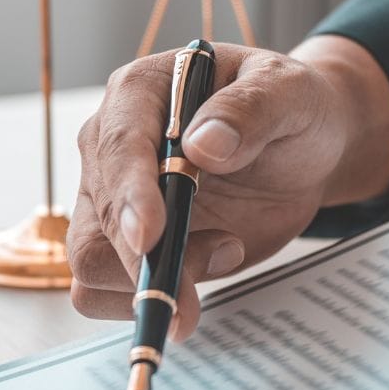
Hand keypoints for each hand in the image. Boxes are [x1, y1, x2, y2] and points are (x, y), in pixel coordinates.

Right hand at [67, 36, 388, 337]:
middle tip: (223, 260)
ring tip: (226, 253)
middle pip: (98, 219)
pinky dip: (151, 296)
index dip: (131, 195)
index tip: (151, 237)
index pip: (118, 148)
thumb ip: (251, 111)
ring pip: (91, 263)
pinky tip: (205, 272)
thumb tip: (203, 145)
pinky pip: (106, 288)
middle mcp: (109, 146)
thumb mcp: (290, 93)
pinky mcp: (126, 243)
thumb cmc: (288, 109)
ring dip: (152, 281)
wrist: (297, 148)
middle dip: (147, 258)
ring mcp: (111, 199)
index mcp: (138, 93)